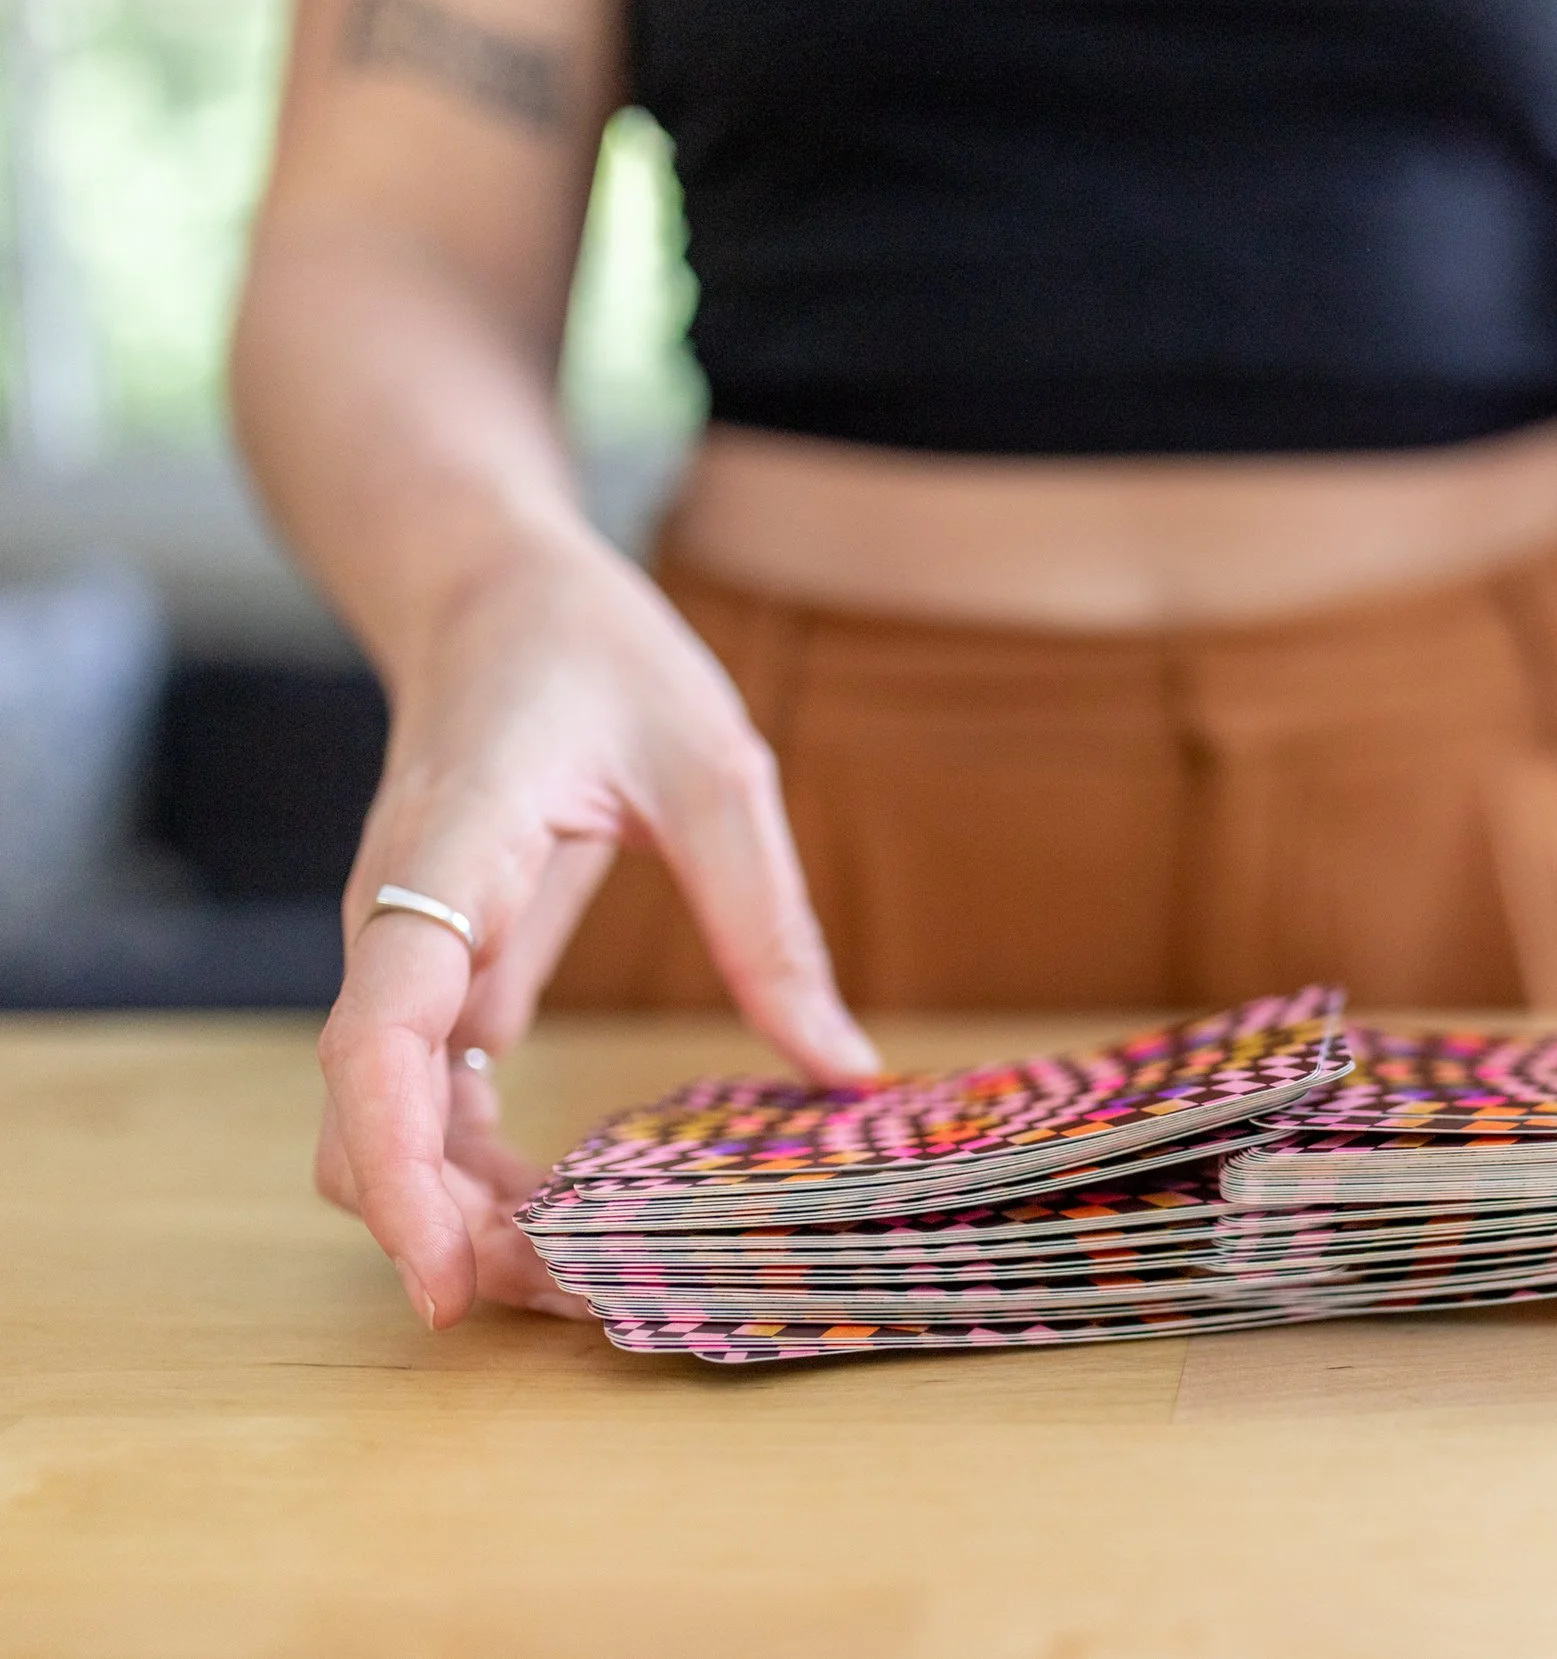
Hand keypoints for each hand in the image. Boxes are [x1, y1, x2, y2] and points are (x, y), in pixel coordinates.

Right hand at [316, 543, 877, 1329]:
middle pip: (367, 1125)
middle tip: (590, 1306)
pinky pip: (431, 1103)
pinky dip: (482, 1176)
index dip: (399, 1170)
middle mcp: (396, 930)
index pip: (373, 1036)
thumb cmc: (593, 653)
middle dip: (448, 1234)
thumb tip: (845, 1070)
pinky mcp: (439, 981)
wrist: (491, 594)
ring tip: (594, 1282)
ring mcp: (406, 963)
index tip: (447, 1278)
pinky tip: (573, 1215)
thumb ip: (767, 919)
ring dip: (464, 1219)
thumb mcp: (714, 765)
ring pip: (387, 1131)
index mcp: (447, 863)